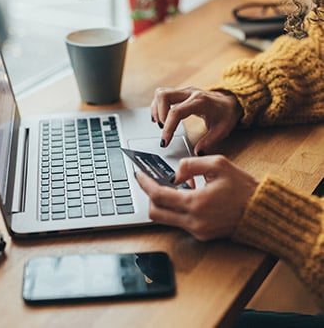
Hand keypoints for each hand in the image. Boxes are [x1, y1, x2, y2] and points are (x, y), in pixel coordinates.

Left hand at [136, 155, 257, 241]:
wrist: (261, 212)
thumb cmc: (243, 188)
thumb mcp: (218, 165)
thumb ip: (190, 164)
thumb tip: (175, 175)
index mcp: (196, 203)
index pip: (158, 195)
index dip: (145, 184)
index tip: (138, 175)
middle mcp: (193, 221)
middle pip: (155, 213)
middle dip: (149, 196)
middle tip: (151, 182)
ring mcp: (197, 231)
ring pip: (165, 219)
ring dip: (163, 203)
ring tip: (174, 187)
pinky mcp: (202, 235)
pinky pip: (179, 222)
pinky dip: (176, 209)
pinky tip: (187, 196)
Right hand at [151, 86, 242, 154]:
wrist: (231, 101)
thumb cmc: (226, 114)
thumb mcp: (222, 130)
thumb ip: (209, 141)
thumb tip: (197, 152)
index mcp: (200, 102)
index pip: (176, 112)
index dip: (168, 127)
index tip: (165, 142)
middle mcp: (190, 93)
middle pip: (164, 96)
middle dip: (159, 115)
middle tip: (163, 130)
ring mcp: (184, 91)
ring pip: (161, 93)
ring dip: (157, 109)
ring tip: (161, 124)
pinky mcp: (180, 93)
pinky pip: (163, 95)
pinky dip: (158, 106)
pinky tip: (160, 118)